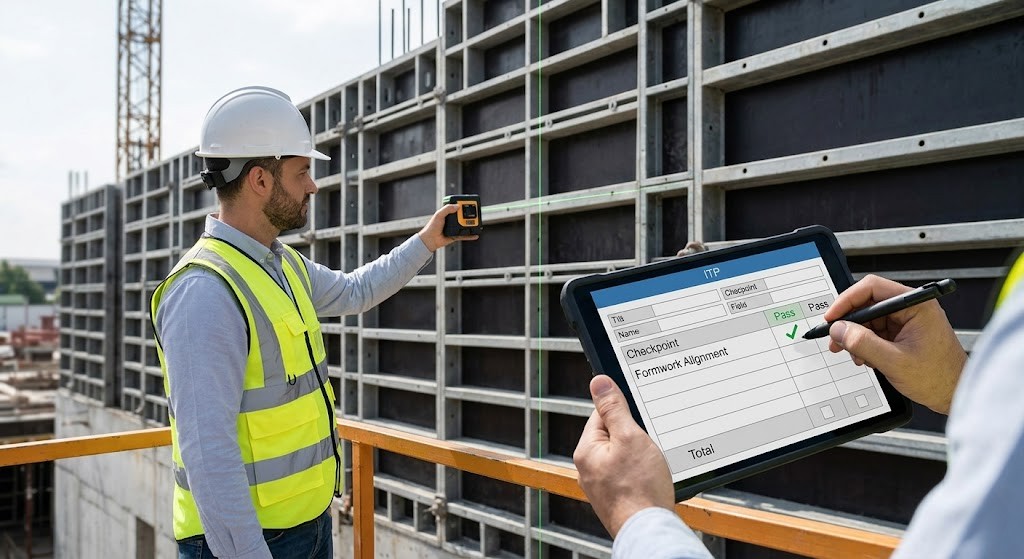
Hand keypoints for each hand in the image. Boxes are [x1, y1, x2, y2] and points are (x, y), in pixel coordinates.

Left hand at [417, 204, 478, 251]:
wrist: (430, 239)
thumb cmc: (432, 226)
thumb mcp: (439, 215)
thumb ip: (447, 209)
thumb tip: (458, 206)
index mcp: (448, 214)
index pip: (457, 208)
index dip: (463, 205)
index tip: (470, 203)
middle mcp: (452, 221)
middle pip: (463, 217)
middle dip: (470, 215)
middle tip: (475, 213)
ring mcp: (455, 228)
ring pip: (465, 226)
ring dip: (471, 225)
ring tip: (477, 223)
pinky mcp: (456, 236)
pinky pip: (465, 236)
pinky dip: (470, 236)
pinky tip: (476, 234)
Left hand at [573, 375, 674, 537]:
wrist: (649, 530)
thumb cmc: (640, 489)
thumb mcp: (630, 437)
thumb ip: (614, 408)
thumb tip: (599, 382)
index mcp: (586, 450)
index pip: (601, 414)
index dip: (624, 411)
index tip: (640, 413)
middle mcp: (589, 469)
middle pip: (613, 435)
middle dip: (634, 435)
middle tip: (649, 443)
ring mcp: (602, 485)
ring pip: (623, 456)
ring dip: (640, 455)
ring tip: (651, 465)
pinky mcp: (616, 497)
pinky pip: (628, 474)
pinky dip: (641, 473)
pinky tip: (652, 478)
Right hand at [825, 274, 966, 413]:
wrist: (954, 394)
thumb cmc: (939, 377)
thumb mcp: (895, 361)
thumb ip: (863, 343)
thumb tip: (839, 329)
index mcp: (916, 305)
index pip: (872, 288)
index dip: (847, 300)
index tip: (832, 317)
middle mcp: (911, 308)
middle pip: (868, 303)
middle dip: (849, 323)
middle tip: (836, 338)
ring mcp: (907, 321)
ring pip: (868, 319)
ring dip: (856, 336)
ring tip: (853, 354)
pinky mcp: (902, 333)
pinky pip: (875, 331)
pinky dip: (864, 343)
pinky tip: (864, 357)